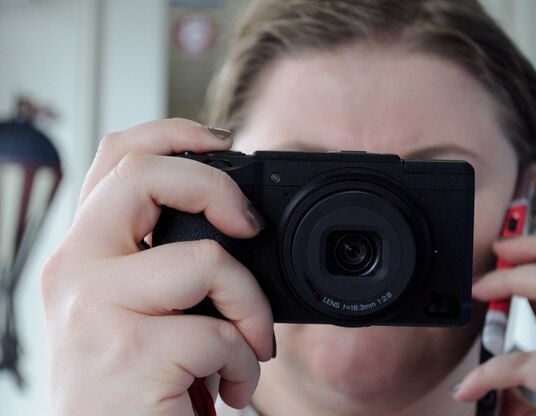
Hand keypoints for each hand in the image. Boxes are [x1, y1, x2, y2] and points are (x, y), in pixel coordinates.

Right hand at [41, 119, 273, 414]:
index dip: (172, 132)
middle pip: (146, 174)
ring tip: (246, 347)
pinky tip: (228, 390)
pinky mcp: (130, 354)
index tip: (222, 141)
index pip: (115, 158)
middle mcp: (74, 271)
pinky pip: (223, 334)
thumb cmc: (131, 391)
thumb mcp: (136, 315)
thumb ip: (162, 265)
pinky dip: (245, 365)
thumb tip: (228, 226)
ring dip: (250, 309)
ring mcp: (95, 310)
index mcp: (82, 255)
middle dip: (218, 190)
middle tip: (251, 227)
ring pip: (208, 260)